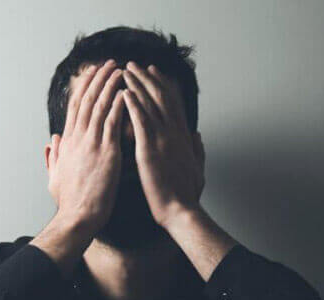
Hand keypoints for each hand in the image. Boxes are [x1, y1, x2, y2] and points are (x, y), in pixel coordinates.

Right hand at [46, 59, 128, 234]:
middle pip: (86, 100)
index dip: (83, 88)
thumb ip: (52, 156)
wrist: (78, 217)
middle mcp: (78, 138)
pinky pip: (113, 122)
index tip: (91, 74)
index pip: (74, 108)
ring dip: (109, 85)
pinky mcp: (106, 152)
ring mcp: (91, 143)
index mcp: (68, 143)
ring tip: (119, 69)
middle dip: (97, 79)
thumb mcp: (54, 176)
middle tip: (108, 63)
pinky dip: (119, 104)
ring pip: (100, 106)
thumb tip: (50, 141)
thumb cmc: (69, 202)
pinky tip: (126, 91)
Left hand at [119, 61, 204, 227]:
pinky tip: (125, 92)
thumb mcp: (198, 167)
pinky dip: (133, 105)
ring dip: (138, 85)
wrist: (181, 211)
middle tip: (136, 64)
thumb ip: (198, 148)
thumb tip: (197, 135)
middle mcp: (175, 133)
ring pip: (150, 105)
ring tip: (126, 71)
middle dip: (148, 79)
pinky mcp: (150, 150)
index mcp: (183, 137)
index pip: (173, 104)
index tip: (154, 72)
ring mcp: (163, 140)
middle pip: (161, 97)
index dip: (163, 85)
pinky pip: (141, 122)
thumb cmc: (188, 195)